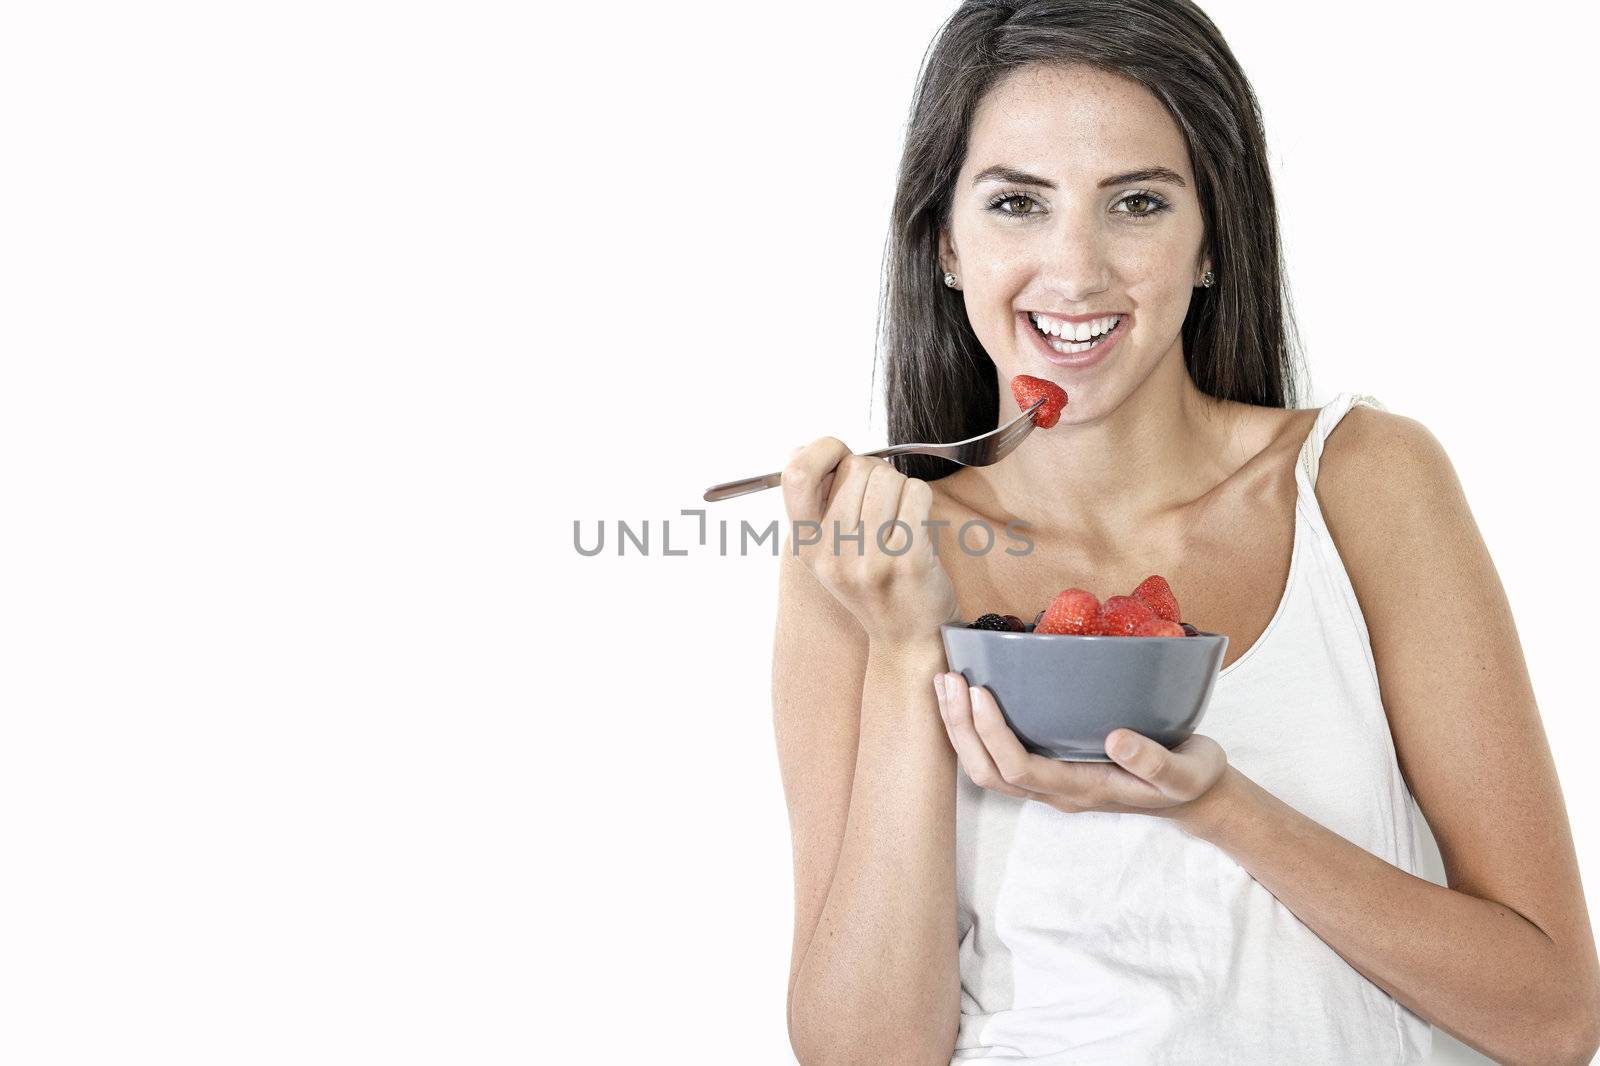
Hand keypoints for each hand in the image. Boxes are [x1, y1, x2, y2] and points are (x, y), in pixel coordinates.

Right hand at [781, 437, 960, 643]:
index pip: (796, 473)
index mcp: (807, 545)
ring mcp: (871, 558)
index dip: (822, 450)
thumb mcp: (828, 551)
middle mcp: (833, 553)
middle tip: (883, 502)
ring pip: (890, 477)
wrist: (908, 637)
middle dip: (876, 473)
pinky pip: (917, 493)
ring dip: (901, 487)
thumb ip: (816, 503)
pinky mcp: (908, 559)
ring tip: (900, 517)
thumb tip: (805, 449)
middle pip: (857, 467)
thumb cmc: (873, 585)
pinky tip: (918, 525)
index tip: (841, 456)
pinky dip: (922, 499)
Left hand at [933, 670, 1230, 822]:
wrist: (1197, 795)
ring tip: (945, 683)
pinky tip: (968, 695)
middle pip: (989, 773)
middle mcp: (1057, 791)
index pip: (1020, 769)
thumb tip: (1117, 740)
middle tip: (948, 679)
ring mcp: (1051, 783)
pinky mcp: (1051, 767)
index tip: (980, 692)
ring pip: (987, 768)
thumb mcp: (1187, 771)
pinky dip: (974, 728)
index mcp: (1083, 790)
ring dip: (960, 728)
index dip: (992, 734)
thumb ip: (1156, 761)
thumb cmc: (1191, 778)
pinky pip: (999, 756)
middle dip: (961, 729)